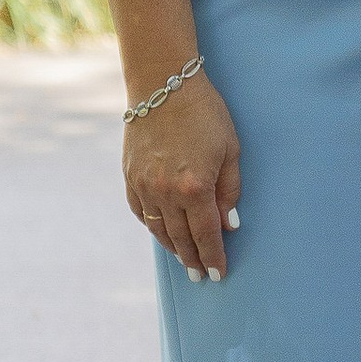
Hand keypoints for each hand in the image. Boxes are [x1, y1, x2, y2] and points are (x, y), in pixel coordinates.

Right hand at [124, 73, 241, 281]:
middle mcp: (166, 191)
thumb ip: (230, 191)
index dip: (214, 256)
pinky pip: (141, 212)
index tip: (218, 274)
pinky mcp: (130, 177)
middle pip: (182, 237)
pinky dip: (153, 227)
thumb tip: (230, 225)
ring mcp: (144, 185)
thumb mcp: (230, 149)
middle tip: (200, 276)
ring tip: (184, 261)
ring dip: (173, 248)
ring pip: (159, 229)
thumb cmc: (205, 113)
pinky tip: (162, 234)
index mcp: (195, 186)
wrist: (163, 84)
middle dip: (194, 259)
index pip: (207, 233)